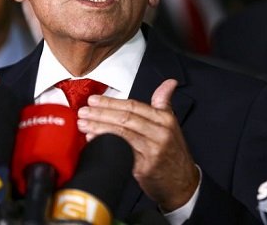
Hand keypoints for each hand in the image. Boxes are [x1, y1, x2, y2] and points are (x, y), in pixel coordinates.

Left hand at [77, 79, 199, 210]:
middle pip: (125, 119)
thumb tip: (169, 83)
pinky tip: (94, 141)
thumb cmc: (173, 152)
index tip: (94, 100)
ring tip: (84, 124)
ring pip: (122, 134)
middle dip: (101, 114)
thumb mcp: (172, 125)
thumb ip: (164, 102)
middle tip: (84, 111)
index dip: (111, 102)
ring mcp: (152, 151)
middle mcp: (159, 134)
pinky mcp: (144, 168)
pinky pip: (122, 153)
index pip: (133, 106)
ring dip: (99, 128)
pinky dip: (106, 145)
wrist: (183, 182)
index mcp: (165, 120)